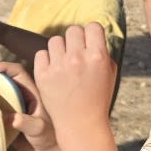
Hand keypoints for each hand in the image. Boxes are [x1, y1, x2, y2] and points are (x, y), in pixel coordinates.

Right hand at [0, 59, 54, 150]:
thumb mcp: (39, 129)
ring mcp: (11, 109)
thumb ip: (27, 123)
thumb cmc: (48, 139)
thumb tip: (11, 118)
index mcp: (31, 93)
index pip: (17, 72)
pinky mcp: (4, 121)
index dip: (4, 67)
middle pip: (1, 81)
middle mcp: (19, 98)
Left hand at [33, 24, 116, 144]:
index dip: (91, 33)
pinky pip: (41, 54)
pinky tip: (53, 70)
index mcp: (98, 57)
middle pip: (73, 30)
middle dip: (75, 39)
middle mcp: (77, 58)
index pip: (93, 26)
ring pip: (55, 40)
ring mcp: (58, 66)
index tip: (89, 41)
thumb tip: (93, 36)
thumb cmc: (97, 98)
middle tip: (76, 52)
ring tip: (63, 62)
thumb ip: (102, 52)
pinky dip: (46, 60)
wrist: (80, 124)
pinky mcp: (42, 75)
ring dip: (60, 49)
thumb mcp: (109, 73)